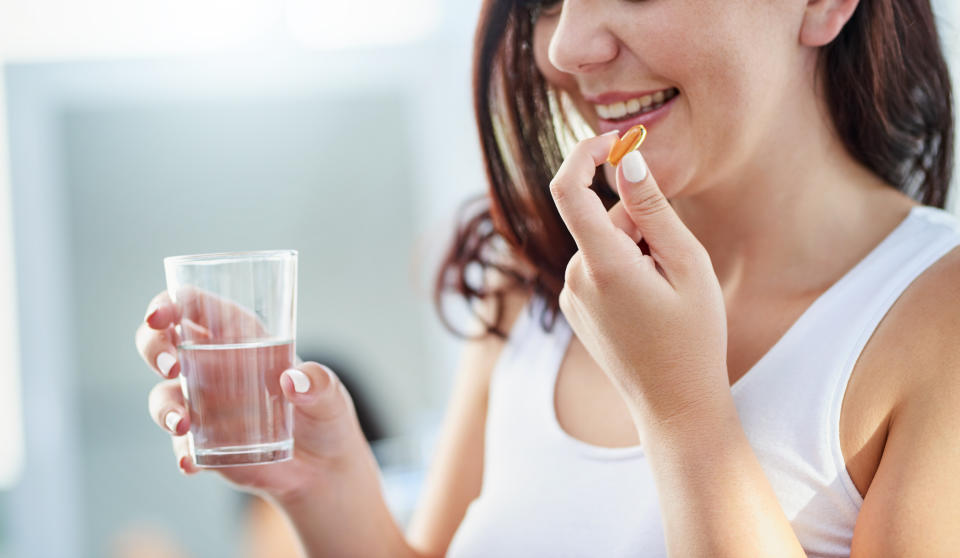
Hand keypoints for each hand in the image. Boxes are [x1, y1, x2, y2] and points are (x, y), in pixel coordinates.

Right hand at [134, 289, 371, 502]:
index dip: (170, 303)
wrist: (324, 468)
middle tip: (170, 366)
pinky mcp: (204, 442)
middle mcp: (214, 366)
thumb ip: (320, 384)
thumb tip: (292, 380)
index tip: (160, 316)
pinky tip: (192, 462)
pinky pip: (180, 444)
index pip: (194, 306)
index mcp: (241, 336)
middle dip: (153, 347)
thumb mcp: (331, 395)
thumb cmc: (325, 414)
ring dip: (164, 408)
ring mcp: (204, 405)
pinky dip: (181, 451)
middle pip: (162, 342)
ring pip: (164, 395)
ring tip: (182, 425)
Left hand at [548, 132, 728, 427]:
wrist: (674, 404)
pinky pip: (597, 268)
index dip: (585, 153)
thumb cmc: (692, 337)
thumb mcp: (686, 265)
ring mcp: (572, 297)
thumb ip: (653, 209)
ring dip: (635, 250)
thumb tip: (626, 161)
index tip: (615, 139)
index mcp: (602, 265)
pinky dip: (624, 269)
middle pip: (601, 220)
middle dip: (639, 221)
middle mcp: (575, 278)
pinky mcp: (575, 309)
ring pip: (602, 245)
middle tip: (677, 261)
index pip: (569, 189)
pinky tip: (650, 306)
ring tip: (667, 293)